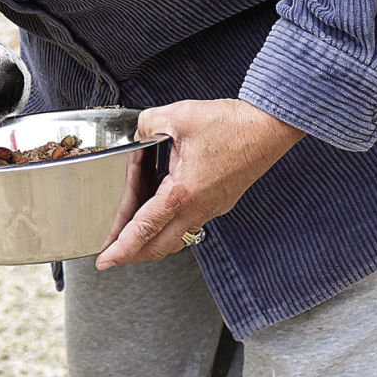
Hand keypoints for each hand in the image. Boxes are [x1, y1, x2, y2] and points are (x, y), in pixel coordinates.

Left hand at [96, 99, 303, 267]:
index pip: (144, 228)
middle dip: (132, 255)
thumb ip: (147, 124)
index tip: (105, 260)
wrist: (271, 127)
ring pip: (177, 238)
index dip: (121, 247)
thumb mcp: (178, 116)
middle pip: (159, 246)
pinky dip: (171, 226)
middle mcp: (199, 207)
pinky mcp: (221, 201)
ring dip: (152, 242)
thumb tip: (138, 133)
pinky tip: (161, 212)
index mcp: (182, 192)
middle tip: (112, 256)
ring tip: (133, 237)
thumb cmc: (233, 124)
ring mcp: (212, 208)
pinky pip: (191, 223)